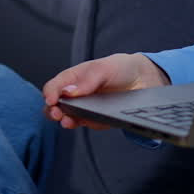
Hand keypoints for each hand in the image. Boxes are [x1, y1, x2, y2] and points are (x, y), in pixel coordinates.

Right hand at [42, 53, 170, 129]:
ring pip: (65, 117)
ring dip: (63, 120)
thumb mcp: (104, 68)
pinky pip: (83, 124)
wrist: (143, 80)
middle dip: (52, 110)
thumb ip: (87, 80)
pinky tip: (79, 122)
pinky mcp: (94, 120)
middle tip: (57, 113)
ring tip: (67, 120)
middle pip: (54, 105)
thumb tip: (67, 92)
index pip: (54, 87)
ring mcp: (84, 108)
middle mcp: (75, 94)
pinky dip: (78, 125)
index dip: (50, 93)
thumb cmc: (120, 68)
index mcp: (73, 78)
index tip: (52, 100)